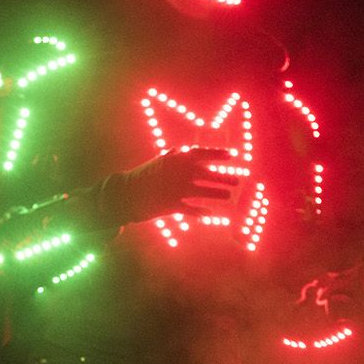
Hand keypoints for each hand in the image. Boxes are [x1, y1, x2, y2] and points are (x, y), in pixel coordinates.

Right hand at [99, 147, 239, 225]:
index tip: (231, 156)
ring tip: (227, 195)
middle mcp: (179, 172)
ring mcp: (177, 189)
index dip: (218, 154)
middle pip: (208, 174)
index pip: (202, 153)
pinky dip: (202, 211)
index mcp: (176, 159)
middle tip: (236, 181)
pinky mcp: (173, 205)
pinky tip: (210, 214)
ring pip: (204, 192)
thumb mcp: (158, 161)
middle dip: (224, 178)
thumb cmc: (143, 175)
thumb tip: (183, 150)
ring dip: (218, 193)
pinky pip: (192, 209)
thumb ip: (172, 156)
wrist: (126, 192)